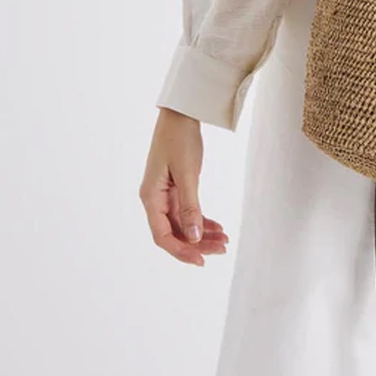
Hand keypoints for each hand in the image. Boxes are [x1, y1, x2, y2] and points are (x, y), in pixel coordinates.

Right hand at [139, 109, 228, 266]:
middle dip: (197, 244)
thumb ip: (191, 206)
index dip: (181, 251)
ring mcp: (165, 194)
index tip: (202, 260)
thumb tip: (194, 237)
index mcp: (151, 198)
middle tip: (222, 249)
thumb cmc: (179, 139)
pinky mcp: (175, 188)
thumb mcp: (187, 173)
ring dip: (202, 234)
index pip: (162, 236)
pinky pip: (187, 212)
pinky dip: (201, 220)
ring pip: (183, 224)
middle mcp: (155, 199)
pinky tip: (217, 227)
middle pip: (174, 233)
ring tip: (224, 240)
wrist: (181, 114)